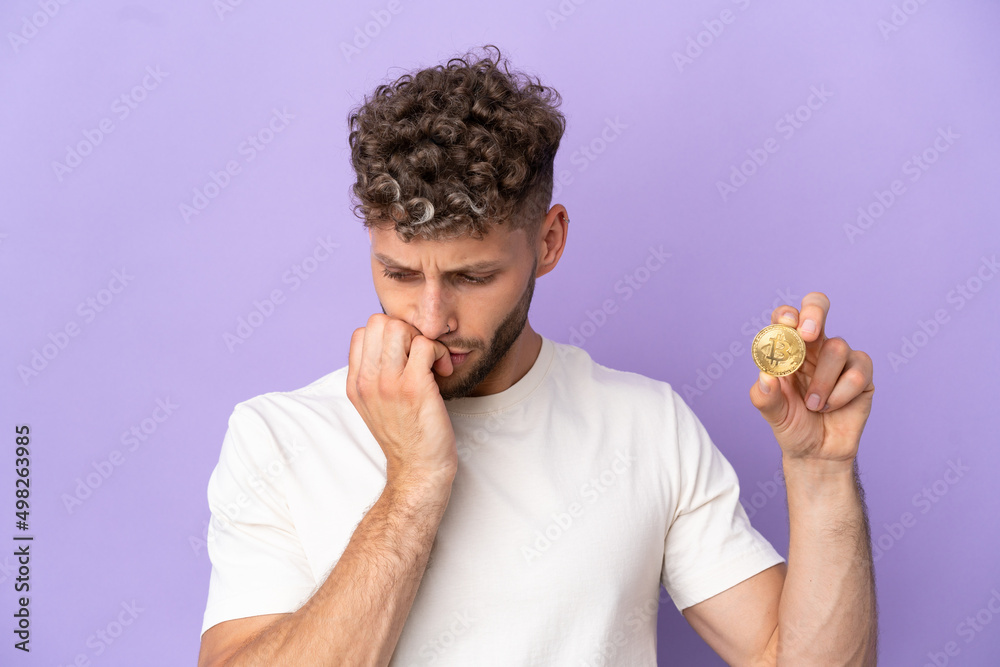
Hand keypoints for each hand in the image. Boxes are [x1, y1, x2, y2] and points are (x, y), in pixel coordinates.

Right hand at [346, 314, 457, 483]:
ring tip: (431, 361)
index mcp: (356, 383)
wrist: (418, 470)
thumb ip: (374, 375)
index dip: (388, 335)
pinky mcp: (414, 388)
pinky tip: (442, 371)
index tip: (405, 356)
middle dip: (406, 331)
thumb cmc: (405, 436)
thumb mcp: (375, 405)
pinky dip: (439, 352)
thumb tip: (390, 343)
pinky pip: (426, 344)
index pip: (362, 332)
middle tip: (420, 355)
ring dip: (422, 339)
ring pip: (400, 328)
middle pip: (379, 322)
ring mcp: (389, 384)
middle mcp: (367, 381)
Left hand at [748, 292, 874, 463]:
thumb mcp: (773, 414)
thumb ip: (765, 397)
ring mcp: (840, 357)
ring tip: (813, 405)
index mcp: (787, 349)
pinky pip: (857, 373)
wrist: (817, 453)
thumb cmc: (792, 425)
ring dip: (822, 381)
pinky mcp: (862, 374)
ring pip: (837, 347)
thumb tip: (765, 378)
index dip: (787, 315)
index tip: (788, 325)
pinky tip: (833, 407)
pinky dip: (841, 394)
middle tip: (808, 334)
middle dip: (814, 312)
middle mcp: (814, 346)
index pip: (787, 318)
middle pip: (818, 307)